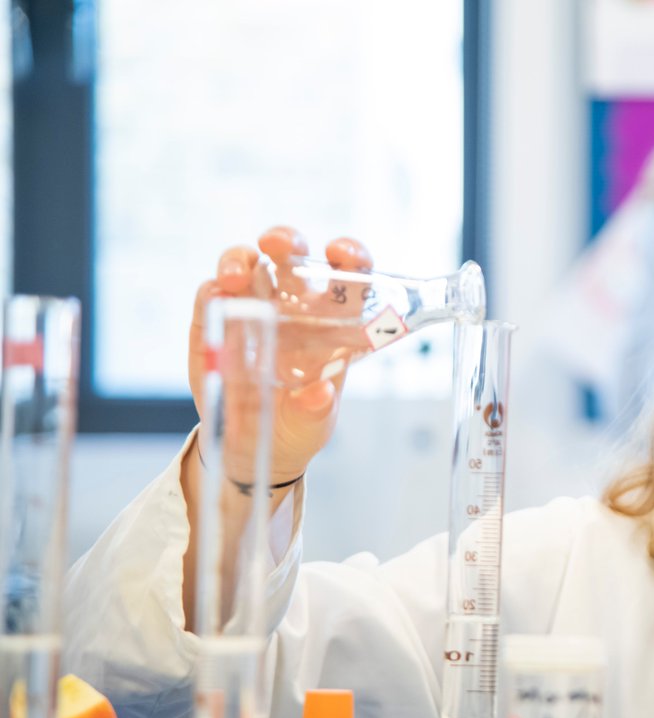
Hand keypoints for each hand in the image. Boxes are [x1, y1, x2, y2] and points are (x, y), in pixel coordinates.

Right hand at [188, 225, 372, 482]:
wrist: (254, 448)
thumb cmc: (296, 425)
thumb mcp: (312, 425)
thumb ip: (316, 410)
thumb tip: (318, 396)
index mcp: (331, 322)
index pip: (347, 274)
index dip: (349, 255)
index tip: (340, 252)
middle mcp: (292, 307)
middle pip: (290, 256)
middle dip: (285, 240)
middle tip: (277, 244)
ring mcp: (251, 310)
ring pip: (246, 265)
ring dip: (238, 260)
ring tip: (234, 278)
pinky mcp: (215, 324)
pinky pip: (211, 296)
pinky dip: (211, 292)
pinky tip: (215, 298)